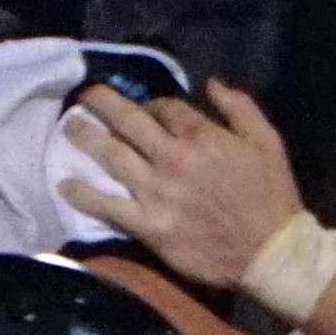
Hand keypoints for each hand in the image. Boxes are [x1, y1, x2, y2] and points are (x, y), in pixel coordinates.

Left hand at [63, 79, 309, 292]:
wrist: (270, 251)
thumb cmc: (271, 194)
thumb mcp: (267, 140)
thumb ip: (239, 107)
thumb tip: (211, 83)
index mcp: (201, 136)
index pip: (165, 108)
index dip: (152, 103)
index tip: (147, 108)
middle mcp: (172, 159)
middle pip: (129, 122)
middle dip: (104, 103)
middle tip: (86, 95)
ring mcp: (156, 193)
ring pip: (113, 157)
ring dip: (86, 138)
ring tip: (69, 125)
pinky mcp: (148, 225)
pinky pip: (109, 207)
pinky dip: (84, 195)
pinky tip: (64, 185)